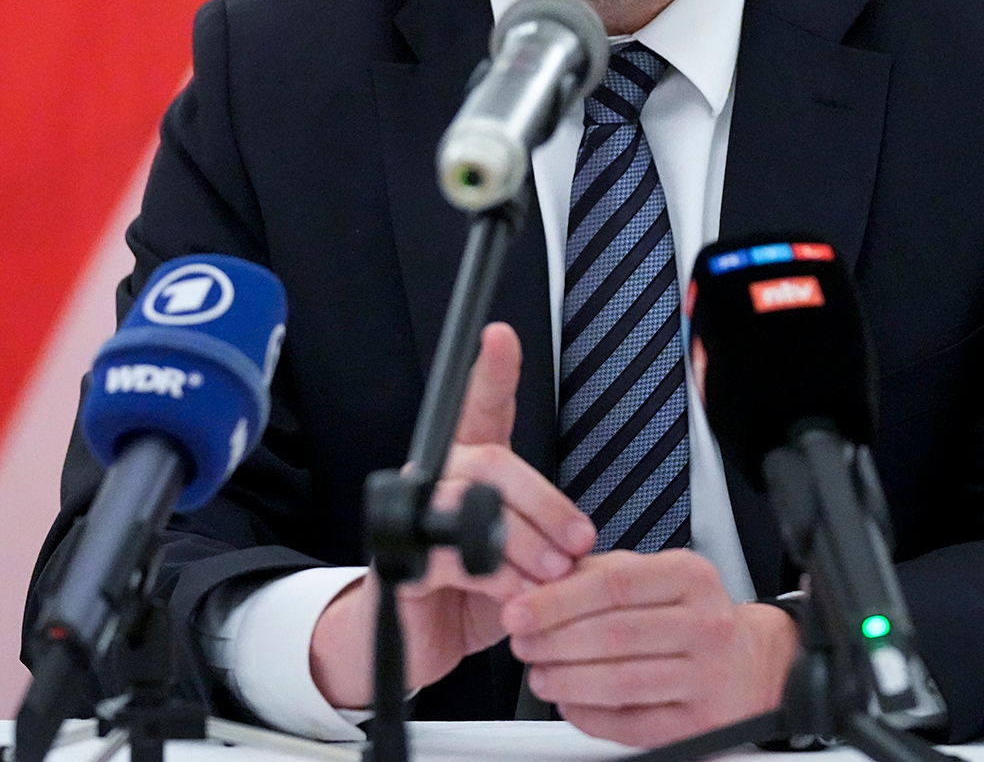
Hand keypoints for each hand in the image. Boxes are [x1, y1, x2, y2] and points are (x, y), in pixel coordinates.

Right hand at [310, 322, 594, 706]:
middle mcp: (437, 481)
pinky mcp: (398, 561)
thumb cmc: (470, 597)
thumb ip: (548, 546)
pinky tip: (514, 595)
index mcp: (471, 472)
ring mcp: (412, 518)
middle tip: (577, 544)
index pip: (483, 409)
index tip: (500, 336)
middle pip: (491, 461)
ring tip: (550, 577)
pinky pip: (452, 556)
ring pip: (471, 504)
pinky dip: (496, 578)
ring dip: (523, 544)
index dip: (492, 371)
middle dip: (545, 503)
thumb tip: (585, 545)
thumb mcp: (522, 566)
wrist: (418, 646)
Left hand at [504, 549, 800, 746]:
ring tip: (539, 674)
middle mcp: (706, 626)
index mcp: (692, 578)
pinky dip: (589, 715)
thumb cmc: (695, 617)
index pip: (614, 584)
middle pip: (613, 635)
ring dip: (565, 680)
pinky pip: (630, 724)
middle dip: (553, 641)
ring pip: (619, 683)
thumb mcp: (661, 576)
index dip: (558, 599)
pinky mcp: (700, 726)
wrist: (754, 665)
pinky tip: (569, 702)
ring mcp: (707, 679)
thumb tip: (541, 582)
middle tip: (522, 643)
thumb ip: (603, 573)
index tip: (519, 609)